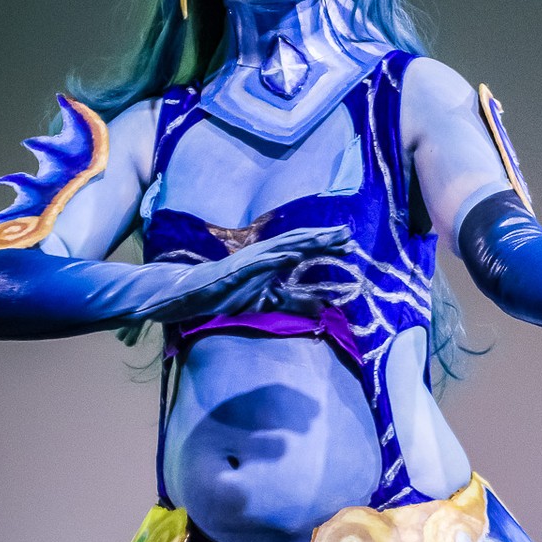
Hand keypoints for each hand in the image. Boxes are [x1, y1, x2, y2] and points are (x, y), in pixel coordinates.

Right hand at [140, 225, 350, 324]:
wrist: (192, 294)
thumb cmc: (227, 293)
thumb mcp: (264, 300)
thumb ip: (288, 301)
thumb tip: (316, 308)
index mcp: (270, 260)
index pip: (303, 249)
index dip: (325, 246)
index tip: (349, 244)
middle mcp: (262, 255)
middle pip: (297, 242)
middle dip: (322, 238)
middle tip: (347, 234)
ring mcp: (249, 261)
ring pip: (281, 247)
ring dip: (304, 243)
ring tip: (326, 239)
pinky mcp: (236, 270)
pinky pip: (259, 264)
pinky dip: (276, 259)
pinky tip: (292, 256)